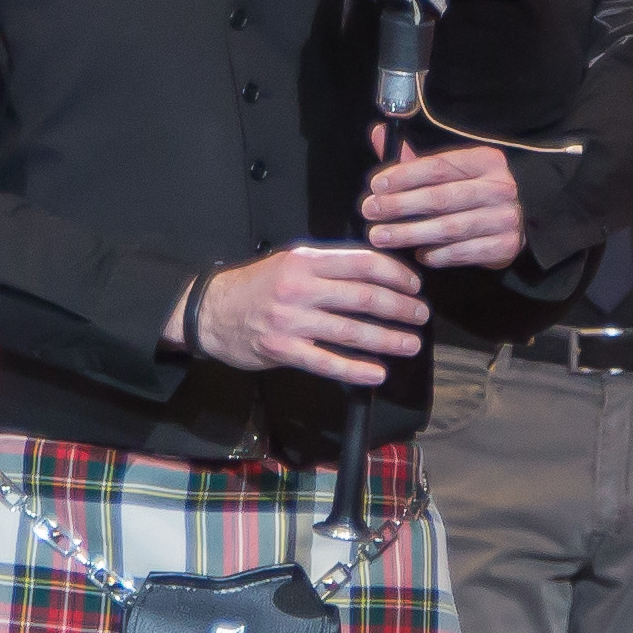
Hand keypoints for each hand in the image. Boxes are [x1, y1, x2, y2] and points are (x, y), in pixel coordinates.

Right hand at [191, 242, 430, 385]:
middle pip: (364, 296)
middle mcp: (300, 287)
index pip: (363, 262)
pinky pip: (327, 362)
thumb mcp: (291, 263)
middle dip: (400, 308)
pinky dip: (356, 369)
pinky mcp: (282, 349)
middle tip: (421, 316)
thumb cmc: (257, 287)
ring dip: (388, 338)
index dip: (396, 274)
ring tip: (410, 343)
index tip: (414, 286)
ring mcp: (291, 320)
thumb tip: (378, 273)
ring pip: (351, 330)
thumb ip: (330, 266)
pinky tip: (377, 373)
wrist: (211, 311)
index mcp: (306, 260)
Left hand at [361, 133, 524, 269]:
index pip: (438, 166)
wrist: (516, 220)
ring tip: (381, 236)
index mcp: (485, 161)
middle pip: (441, 197)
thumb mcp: (448, 172)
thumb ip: (412, 159)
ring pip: (450, 227)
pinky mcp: (506, 245)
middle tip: (369, 212)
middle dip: (400, 205)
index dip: (404, 176)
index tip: (375, 186)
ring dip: (411, 233)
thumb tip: (379, 133)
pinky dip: (439, 254)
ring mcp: (505, 217)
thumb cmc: (471, 193)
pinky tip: (418, 254)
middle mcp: (500, 187)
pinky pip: (465, 252)